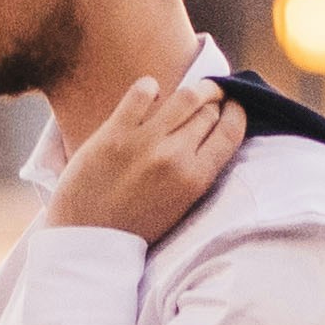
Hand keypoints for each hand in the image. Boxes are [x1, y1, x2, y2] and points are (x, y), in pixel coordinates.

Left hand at [45, 74, 244, 244]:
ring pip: (185, 96)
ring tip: (192, 90)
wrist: (87, 238)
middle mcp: (175, 157)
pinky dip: (151, 87)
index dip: (237, 111)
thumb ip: (197, 171)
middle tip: (212, 97)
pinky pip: (142, 91)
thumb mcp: (180, 205)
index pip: (231, 130)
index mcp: (195, 179)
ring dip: (194, 88)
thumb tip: (212, 132)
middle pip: (209, 111)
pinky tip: (150, 95)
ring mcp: (145, 142)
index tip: (234, 105)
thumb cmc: (134, 225)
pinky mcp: (115, 132)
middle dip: (214, 100)